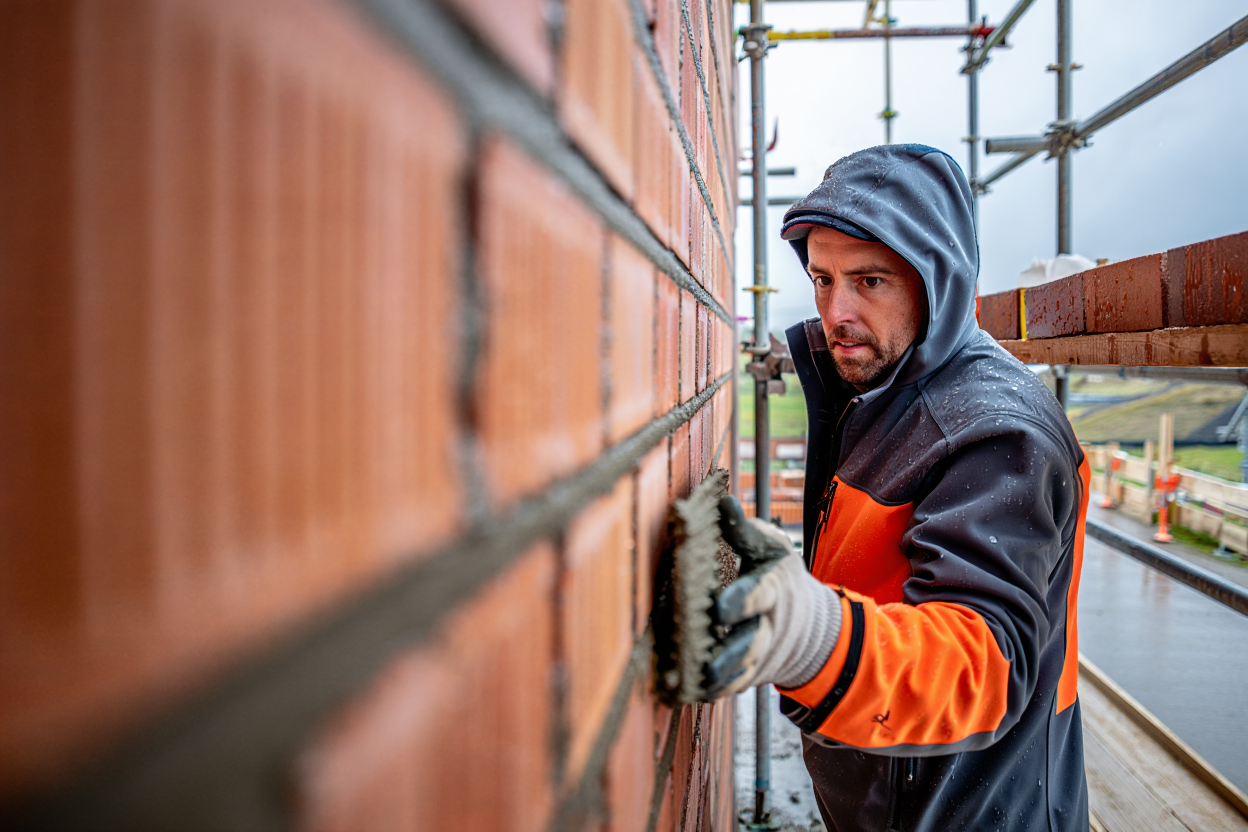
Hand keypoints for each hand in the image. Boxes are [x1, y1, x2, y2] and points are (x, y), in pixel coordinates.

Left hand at [703, 496, 841, 697]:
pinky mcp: (747, 676)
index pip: (761, 595)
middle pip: (750, 644)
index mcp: (774, 589)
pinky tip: (682, 693)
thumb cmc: (777, 576)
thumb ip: (742, 531)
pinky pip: (729, 688)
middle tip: (706, 665)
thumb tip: (722, 501)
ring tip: (690, 685)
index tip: (721, 608)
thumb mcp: (769, 549)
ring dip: (716, 681)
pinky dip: (709, 693)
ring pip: (739, 673)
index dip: (743, 601)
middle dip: (730, 655)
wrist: (809, 626)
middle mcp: (768, 627)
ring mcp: (758, 656)